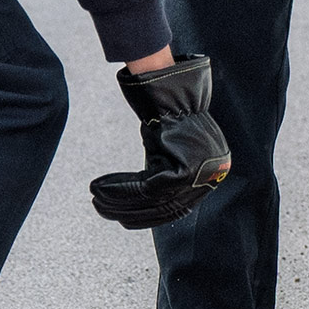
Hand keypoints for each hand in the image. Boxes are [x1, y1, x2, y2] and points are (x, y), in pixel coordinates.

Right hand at [89, 54, 230, 229]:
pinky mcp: (185, 170)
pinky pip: (147, 188)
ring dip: (119, 200)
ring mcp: (201, 175)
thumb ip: (165, 175)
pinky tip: (103, 187)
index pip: (176, 209)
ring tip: (96, 198)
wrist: (169, 89)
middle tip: (101, 208)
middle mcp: (210, 177)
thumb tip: (146, 200)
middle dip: (128, 212)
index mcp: (211, 175)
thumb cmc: (167, 115)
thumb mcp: (169, 151)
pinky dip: (121, 189)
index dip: (147, 217)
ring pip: (153, 200)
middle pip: (164, 208)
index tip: (123, 219)